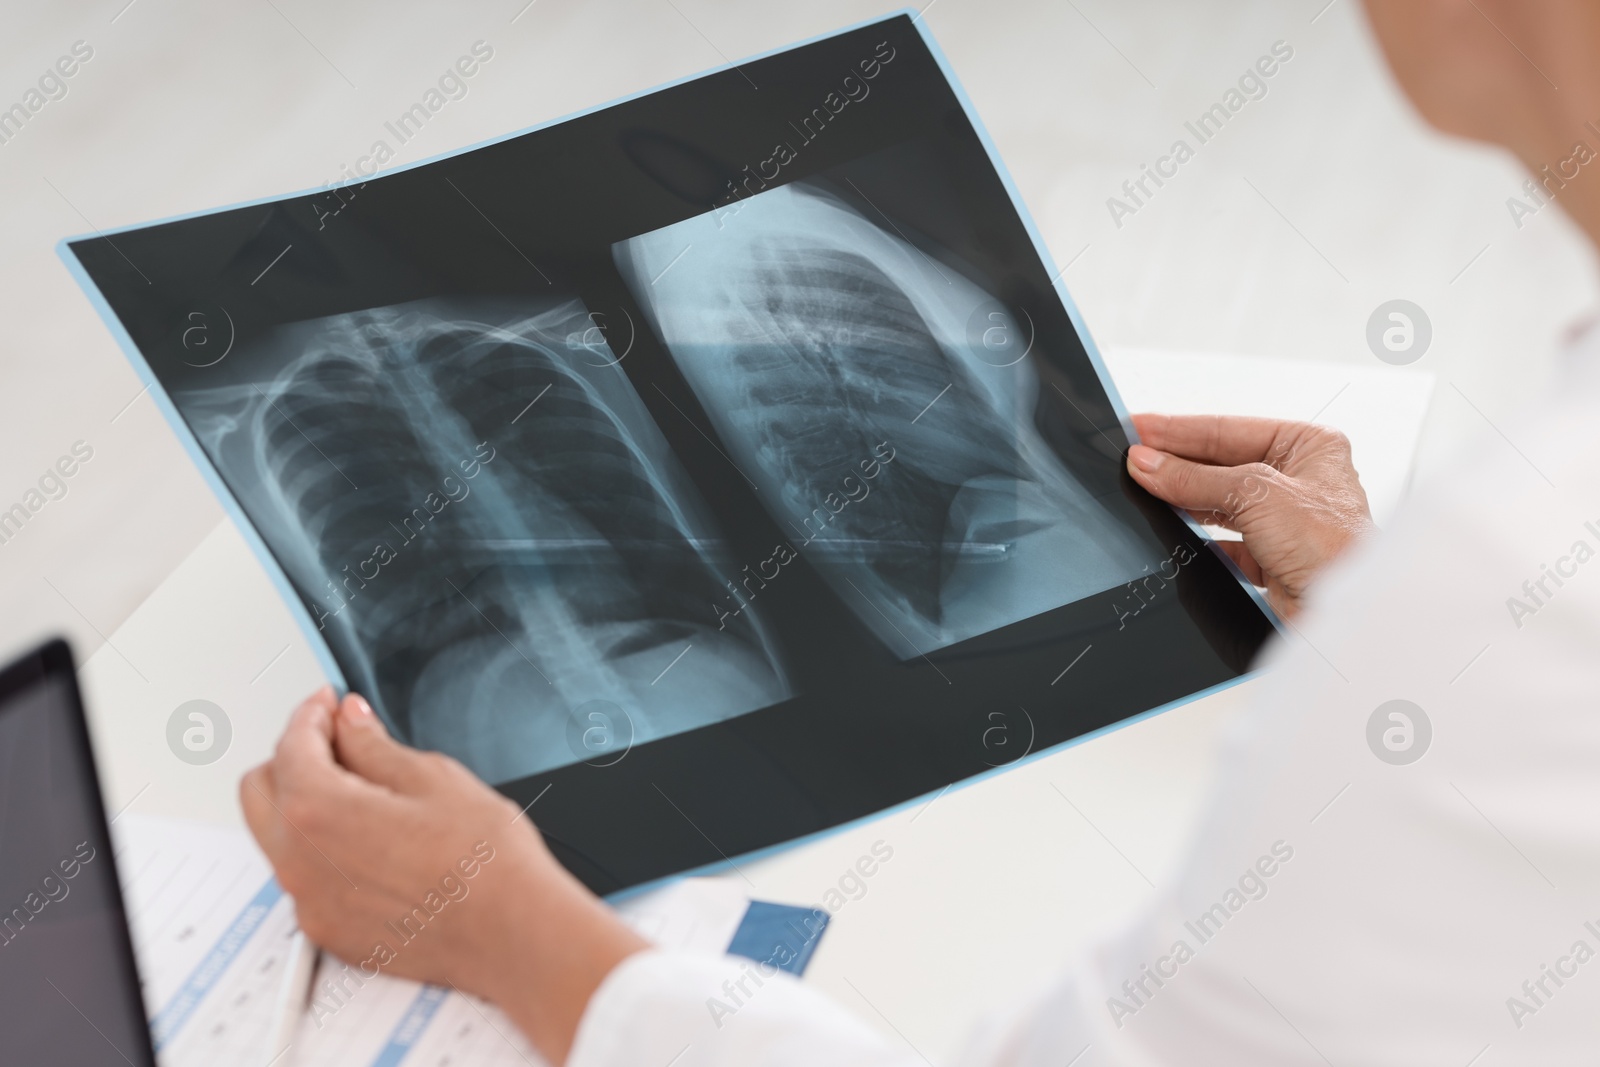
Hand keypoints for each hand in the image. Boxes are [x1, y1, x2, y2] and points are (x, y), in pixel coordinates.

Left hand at [241, 688, 646, 1064]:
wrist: (511, 933)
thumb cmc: (484, 862)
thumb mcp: (433, 778)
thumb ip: (374, 745)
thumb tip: (350, 723)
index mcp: (319, 811)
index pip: (289, 746)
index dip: (311, 714)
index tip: (329, 704)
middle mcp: (299, 862)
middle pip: (261, 790)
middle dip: (293, 756)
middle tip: (339, 741)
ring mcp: (309, 904)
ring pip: (278, 836)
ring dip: (304, 803)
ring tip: (362, 790)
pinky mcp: (328, 932)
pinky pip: (304, 879)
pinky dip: (322, 849)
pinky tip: (371, 840)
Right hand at [1124, 413, 1374, 616]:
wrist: (1342, 616)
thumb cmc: (1333, 549)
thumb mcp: (1256, 496)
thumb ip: (1195, 479)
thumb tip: (1148, 463)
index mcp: (1309, 446)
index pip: (1228, 430)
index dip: (1178, 430)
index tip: (1138, 428)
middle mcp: (1298, 479)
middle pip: (1220, 463)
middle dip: (1175, 463)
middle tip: (1131, 457)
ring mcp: (1283, 519)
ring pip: (1217, 500)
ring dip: (1182, 497)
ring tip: (1142, 487)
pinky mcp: (1269, 556)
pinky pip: (1220, 539)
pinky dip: (1195, 535)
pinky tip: (1170, 527)